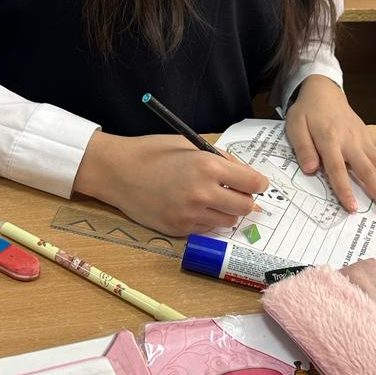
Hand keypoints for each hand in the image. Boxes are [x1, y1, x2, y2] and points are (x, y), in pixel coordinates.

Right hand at [73, 132, 268, 233]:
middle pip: (246, 206)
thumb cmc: (152, 153)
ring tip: (211, 198)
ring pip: (229, 221)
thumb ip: (220, 159)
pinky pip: (207, 229)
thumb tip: (244, 173)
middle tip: (235, 191)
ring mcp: (191, 215)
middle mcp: (203, 193)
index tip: (256, 183)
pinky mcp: (179, 229)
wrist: (117, 172)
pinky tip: (192, 206)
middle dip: (245, 199)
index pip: (253, 182)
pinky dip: (207, 220)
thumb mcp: (190, 145)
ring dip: (227, 211)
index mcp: (208, 167)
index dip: (258, 182)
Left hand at [285, 74, 375, 215]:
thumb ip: (303, 148)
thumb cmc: (307, 113)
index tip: (353, 208)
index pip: (337, 168)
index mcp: (330, 140)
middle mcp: (352, 141)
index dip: (345, 188)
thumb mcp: (295, 126)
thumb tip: (310, 169)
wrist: (324, 92)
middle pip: (370, 169)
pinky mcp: (373, 140)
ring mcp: (365, 140)